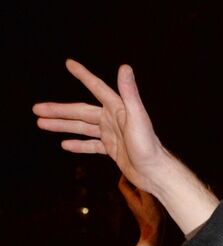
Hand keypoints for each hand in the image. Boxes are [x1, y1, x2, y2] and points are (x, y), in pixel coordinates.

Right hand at [34, 61, 217, 232]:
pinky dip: (78, 144)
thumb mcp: (137, 118)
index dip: (83, 75)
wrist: (156, 174)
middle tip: (36, 109)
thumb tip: (125, 67)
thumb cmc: (148, 146)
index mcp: (118, 108)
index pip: (97, 87)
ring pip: (82, 127)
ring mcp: (113, 135)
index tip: (69, 63)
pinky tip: (64, 144)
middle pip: (81, 111)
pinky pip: (91, 145)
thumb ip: (130, 93)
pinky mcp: (113, 150)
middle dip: (58, 110)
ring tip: (41, 124)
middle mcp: (114, 119)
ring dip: (62, 126)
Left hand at [118, 176, 162, 245]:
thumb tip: (141, 177)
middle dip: (135, 178)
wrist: (154, 233)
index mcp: (130, 198)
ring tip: (151, 179)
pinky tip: (156, 191)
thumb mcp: (150, 201)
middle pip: (129, 186)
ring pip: (137, 191)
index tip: (131, 168)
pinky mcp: (144, 209)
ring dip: (142, 185)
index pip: (122, 183)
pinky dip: (147, 192)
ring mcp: (137, 205)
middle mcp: (132, 201)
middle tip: (143, 171)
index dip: (124, 174)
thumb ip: (144, 189)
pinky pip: (143, 196)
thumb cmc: (152, 218)